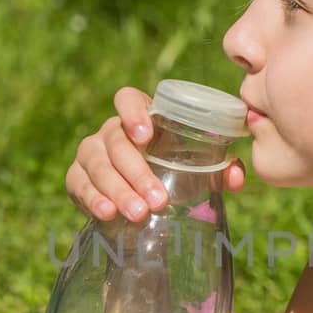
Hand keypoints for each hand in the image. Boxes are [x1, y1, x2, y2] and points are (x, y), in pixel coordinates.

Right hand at [65, 86, 247, 221]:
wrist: (140, 210)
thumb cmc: (173, 178)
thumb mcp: (197, 172)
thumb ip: (219, 170)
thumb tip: (236, 176)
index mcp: (141, 119)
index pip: (127, 99)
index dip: (133, 111)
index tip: (145, 136)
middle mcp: (111, 131)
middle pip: (116, 141)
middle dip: (137, 171)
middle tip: (158, 200)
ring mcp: (90, 153)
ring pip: (97, 165)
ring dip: (118, 189)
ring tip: (138, 213)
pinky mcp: (76, 178)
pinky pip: (78, 184)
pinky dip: (92, 199)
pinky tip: (107, 213)